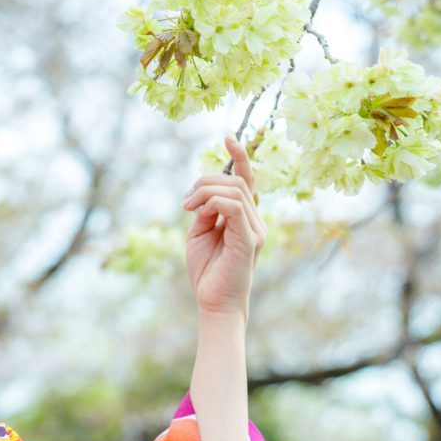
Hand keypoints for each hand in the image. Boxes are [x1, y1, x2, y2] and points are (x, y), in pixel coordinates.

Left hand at [181, 135, 265, 319]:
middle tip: (185, 201)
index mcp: (244, 218)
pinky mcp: (249, 239)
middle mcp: (254, 220)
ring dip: (204, 192)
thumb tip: (203, 196)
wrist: (214, 303)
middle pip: (235, 181)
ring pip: (234, 190)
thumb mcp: (199, 234)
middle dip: (205, 181)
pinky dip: (213, 202)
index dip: (240, 157)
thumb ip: (204, 212)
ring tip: (188, 208)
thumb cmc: (207, 272)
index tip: (227, 137)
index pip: (247, 180)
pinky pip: (233, 206)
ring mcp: (255, 229)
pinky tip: (199, 214)